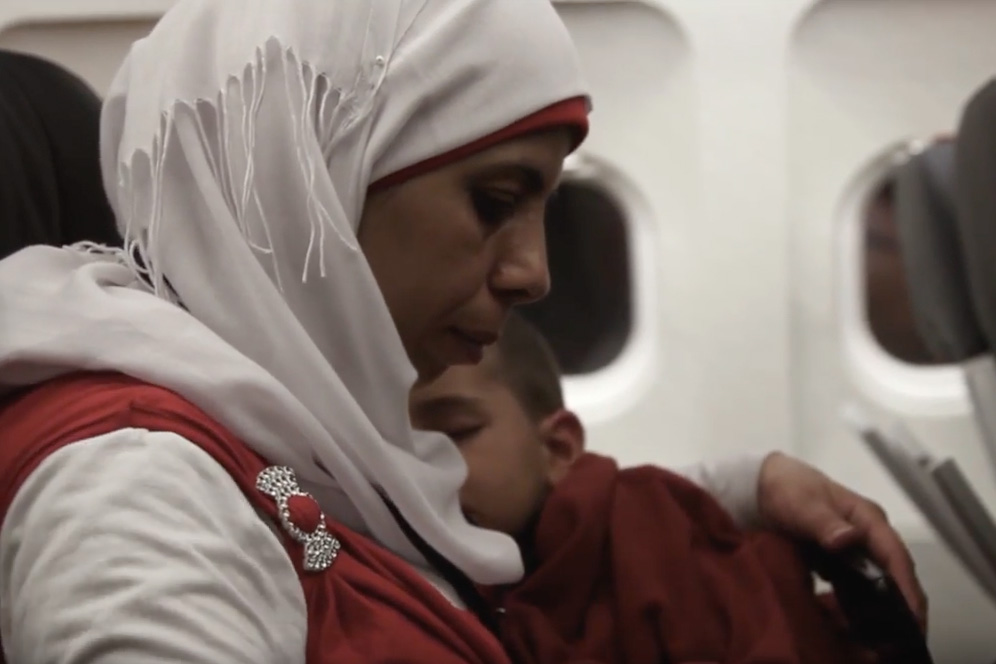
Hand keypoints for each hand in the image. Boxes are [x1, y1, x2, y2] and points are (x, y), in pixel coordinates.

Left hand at [757, 452, 927, 631]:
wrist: (761, 484)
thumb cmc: (785, 489)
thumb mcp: (802, 504)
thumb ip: (824, 522)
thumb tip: (848, 540)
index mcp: (867, 518)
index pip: (896, 555)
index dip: (907, 587)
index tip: (913, 616)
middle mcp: (867, 535)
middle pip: (893, 573)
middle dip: (902, 605)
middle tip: (902, 639)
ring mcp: (854, 548)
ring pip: (876, 582)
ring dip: (881, 608)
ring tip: (881, 638)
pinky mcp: (838, 559)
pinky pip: (854, 586)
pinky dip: (856, 604)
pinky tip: (852, 624)